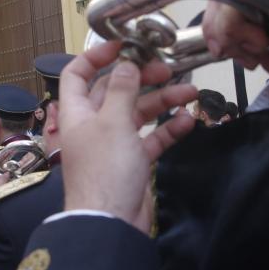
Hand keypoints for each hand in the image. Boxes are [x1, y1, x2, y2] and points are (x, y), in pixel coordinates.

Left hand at [59, 41, 197, 233]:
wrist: (110, 223)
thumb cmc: (104, 171)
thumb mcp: (113, 123)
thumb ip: (122, 90)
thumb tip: (127, 65)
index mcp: (78, 113)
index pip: (78, 74)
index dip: (97, 56)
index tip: (123, 46)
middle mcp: (93, 125)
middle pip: (116, 91)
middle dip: (142, 78)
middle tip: (168, 69)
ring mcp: (113, 144)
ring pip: (138, 114)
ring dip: (162, 102)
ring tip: (190, 94)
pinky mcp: (132, 161)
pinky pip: (151, 138)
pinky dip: (168, 129)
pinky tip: (187, 122)